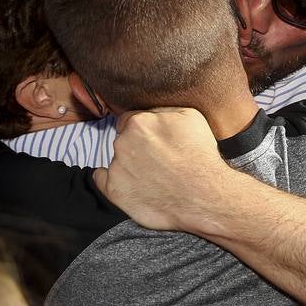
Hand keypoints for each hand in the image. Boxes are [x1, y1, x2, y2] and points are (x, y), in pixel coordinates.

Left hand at [92, 108, 235, 231]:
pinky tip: (128, 183)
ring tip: (152, 176)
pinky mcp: (114, 191)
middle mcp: (122, 143)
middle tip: (157, 159)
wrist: (204, 195)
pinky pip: (102, 180)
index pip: (131, 120)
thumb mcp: (190, 116)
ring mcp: (116, 168)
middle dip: (137, 146)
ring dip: (129, 164)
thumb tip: (150, 112)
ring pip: (118, 159)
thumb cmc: (200, 155)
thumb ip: (162, 110)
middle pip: (124, 139)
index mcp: (139, 122)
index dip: (144, 130)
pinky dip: (111, 180)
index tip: (154, 140)